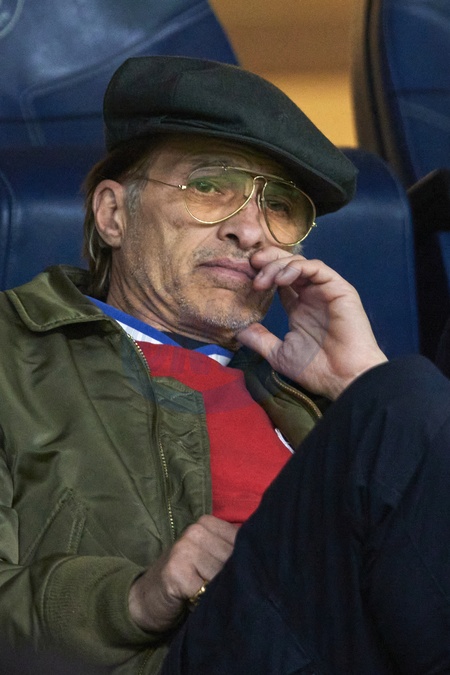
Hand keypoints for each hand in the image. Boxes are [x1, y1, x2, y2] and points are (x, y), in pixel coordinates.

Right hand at [128, 515, 237, 632]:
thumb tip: (267, 557)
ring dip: (220, 592)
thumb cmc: (186, 580)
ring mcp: (184, 548)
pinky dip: (206, 602)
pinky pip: (206, 590)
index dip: (245, 563)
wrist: (146, 599)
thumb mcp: (209, 558)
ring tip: (207, 596)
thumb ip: (232, 551)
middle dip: (233, 579)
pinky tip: (195, 601)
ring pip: (223, 575)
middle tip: (218, 590)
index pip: (243, 541)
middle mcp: (196, 530)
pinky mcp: (176, 571)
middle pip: (234, 559)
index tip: (237, 576)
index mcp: (207, 522)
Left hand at [238, 248, 386, 399]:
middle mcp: (311, 296)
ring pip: (300, 263)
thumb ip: (260, 340)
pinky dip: (296, 268)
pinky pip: (317, 268)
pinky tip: (280, 280)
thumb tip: (238, 331)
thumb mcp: (279, 354)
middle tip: (250, 264)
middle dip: (268, 261)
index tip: (244, 278)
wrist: (344, 378)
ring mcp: (325, 291)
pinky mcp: (339, 289)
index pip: (279, 282)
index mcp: (299, 308)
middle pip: (288, 266)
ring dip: (278, 265)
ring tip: (262, 279)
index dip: (262, 276)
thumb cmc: (316, 369)